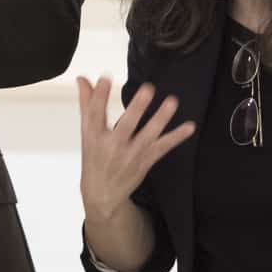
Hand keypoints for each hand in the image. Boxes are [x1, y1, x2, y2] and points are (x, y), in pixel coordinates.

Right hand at [77, 77, 196, 222]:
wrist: (102, 194)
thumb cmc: (94, 158)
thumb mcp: (86, 133)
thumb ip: (86, 104)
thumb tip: (81, 78)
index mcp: (94, 137)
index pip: (95, 114)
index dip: (99, 96)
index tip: (105, 77)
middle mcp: (112, 146)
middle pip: (125, 125)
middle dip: (137, 108)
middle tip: (148, 88)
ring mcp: (130, 155)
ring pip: (148, 136)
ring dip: (161, 119)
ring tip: (172, 101)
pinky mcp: (145, 161)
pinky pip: (163, 148)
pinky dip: (176, 137)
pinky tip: (189, 127)